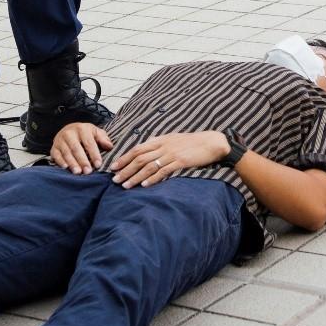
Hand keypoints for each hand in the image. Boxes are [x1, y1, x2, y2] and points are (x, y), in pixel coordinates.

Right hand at [50, 121, 112, 172]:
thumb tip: (109, 146)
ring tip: (78, 172)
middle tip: (88, 171)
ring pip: (66, 152)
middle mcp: (69, 133)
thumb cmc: (85, 134)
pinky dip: (60, 161)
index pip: (89, 143)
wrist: (68, 130)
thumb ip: (103, 138)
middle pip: (76, 148)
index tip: (98, 165)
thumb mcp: (95, 132)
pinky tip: (65, 168)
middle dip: (82, 160)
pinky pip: (56, 155)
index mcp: (82, 129)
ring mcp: (60, 140)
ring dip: (72, 163)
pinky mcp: (54, 147)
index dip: (94, 154)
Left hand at [110, 131, 227, 187]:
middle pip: (139, 158)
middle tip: (115, 179)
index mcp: (160, 140)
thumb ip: (159, 144)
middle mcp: (163, 146)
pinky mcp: (180, 161)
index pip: (137, 149)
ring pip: (148, 166)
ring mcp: (171, 153)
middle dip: (125, 169)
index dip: (124, 158)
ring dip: (135, 176)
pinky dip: (153, 179)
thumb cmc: (192, 143)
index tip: (114, 167)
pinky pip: (163, 171)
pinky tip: (145, 185)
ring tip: (125, 185)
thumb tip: (146, 150)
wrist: (211, 142)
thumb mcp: (173, 139)